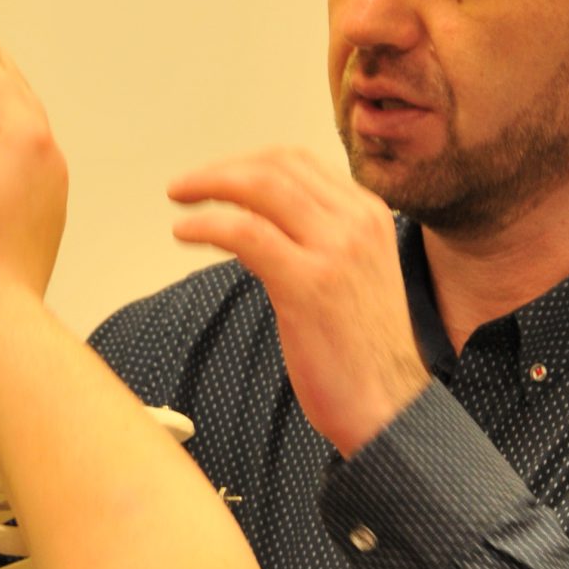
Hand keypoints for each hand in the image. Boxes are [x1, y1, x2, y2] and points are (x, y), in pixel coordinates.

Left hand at [168, 148, 428, 454]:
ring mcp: (335, 250)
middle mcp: (356, 222)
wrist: (388, 405)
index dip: (248, 163)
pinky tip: (186, 233)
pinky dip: (208, 225)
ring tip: (180, 200)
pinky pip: (246, 233)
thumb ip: (316, 242)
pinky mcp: (308, 284)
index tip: (218, 178)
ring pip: (261, 187)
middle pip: (277, 166)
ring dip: (210, 186)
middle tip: (185, 187)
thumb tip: (257, 225)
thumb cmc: (361, 353)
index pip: (299, 162)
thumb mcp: (349, 276)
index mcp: (368, 214)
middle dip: (222, 170)